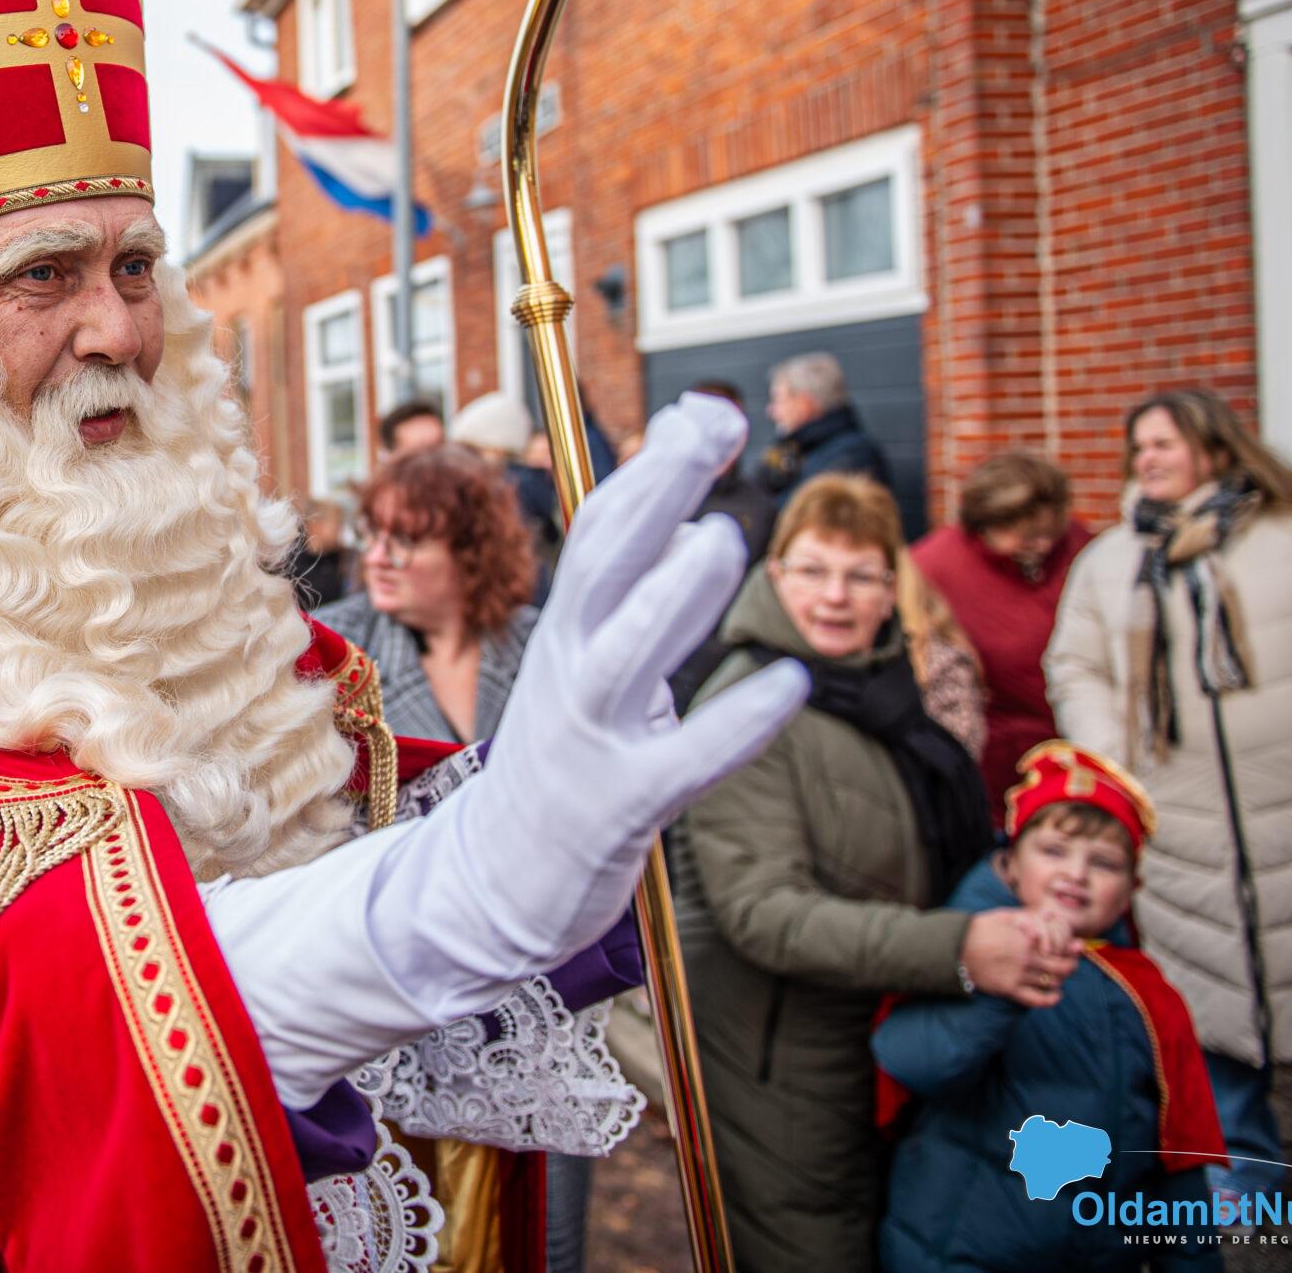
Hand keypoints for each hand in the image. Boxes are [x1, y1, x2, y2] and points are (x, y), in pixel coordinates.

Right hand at [374, 394, 811, 1006]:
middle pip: (604, 565)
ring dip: (672, 594)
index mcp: (565, 631)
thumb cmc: (568, 755)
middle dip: (657, 491)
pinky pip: (687, 759)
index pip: (600, 532)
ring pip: (626, 653)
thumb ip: (636, 596)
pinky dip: (738, 722)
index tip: (702, 415)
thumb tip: (693, 516)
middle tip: (715, 427)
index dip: (651, 471)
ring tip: (723, 538)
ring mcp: (590, 738)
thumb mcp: (589, 663)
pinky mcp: (622, 806)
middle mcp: (569, 671)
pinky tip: (791, 684)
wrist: (499, 877)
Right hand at [962, 909, 1079, 1007]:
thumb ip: (1028, 915)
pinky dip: (1050, 999)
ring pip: (1052, 982)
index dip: (1071, 948)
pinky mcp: (1009, 988)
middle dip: (1071, 965)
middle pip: (1062, 967)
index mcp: (1027, 938)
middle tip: (1071, 964)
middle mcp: (1026, 958)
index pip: (1060, 946)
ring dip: (1061, 980)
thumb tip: (1049, 913)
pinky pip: (1036, 999)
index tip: (1075, 948)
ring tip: (1059, 977)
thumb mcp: (1004, 915)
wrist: (955, 947)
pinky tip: (1055, 995)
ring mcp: (1018, 975)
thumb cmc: (980, 928)